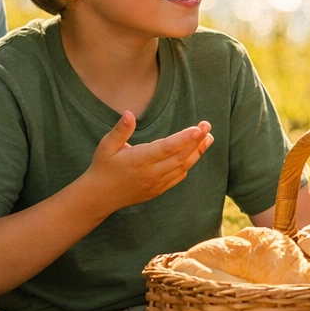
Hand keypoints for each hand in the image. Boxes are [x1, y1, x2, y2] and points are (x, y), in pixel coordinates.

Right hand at [84, 112, 213, 208]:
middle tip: (207, 125)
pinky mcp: (158, 190)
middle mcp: (150, 173)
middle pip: (180, 157)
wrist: (100, 196)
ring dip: (197, 152)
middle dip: (196, 141)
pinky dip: (188, 165)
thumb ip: (120, 130)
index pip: (166, 148)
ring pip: (182, 167)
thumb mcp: (106, 146)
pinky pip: (178, 177)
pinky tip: (194, 154)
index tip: (198, 129)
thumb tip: (129, 114)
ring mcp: (156, 183)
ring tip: (208, 138)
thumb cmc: (103, 166)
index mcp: (139, 160)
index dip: (184, 138)